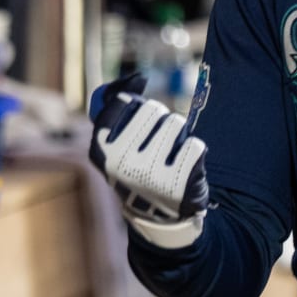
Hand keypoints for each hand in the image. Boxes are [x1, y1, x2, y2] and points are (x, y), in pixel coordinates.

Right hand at [89, 73, 209, 248]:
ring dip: (179, 137)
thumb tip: (137, 77)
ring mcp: (149, 173)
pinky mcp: (178, 181)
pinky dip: (194, 153)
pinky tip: (184, 171)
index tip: (140, 127)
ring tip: (170, 159)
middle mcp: (121, 162)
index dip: (138, 109)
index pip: (125, 102)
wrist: (161, 218)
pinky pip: (196, 144)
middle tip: (157, 148)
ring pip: (177, 124)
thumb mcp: (117, 143)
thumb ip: (117, 108)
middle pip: (154, 110)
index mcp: (100, 150)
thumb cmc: (140, 169)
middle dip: (161, 123)